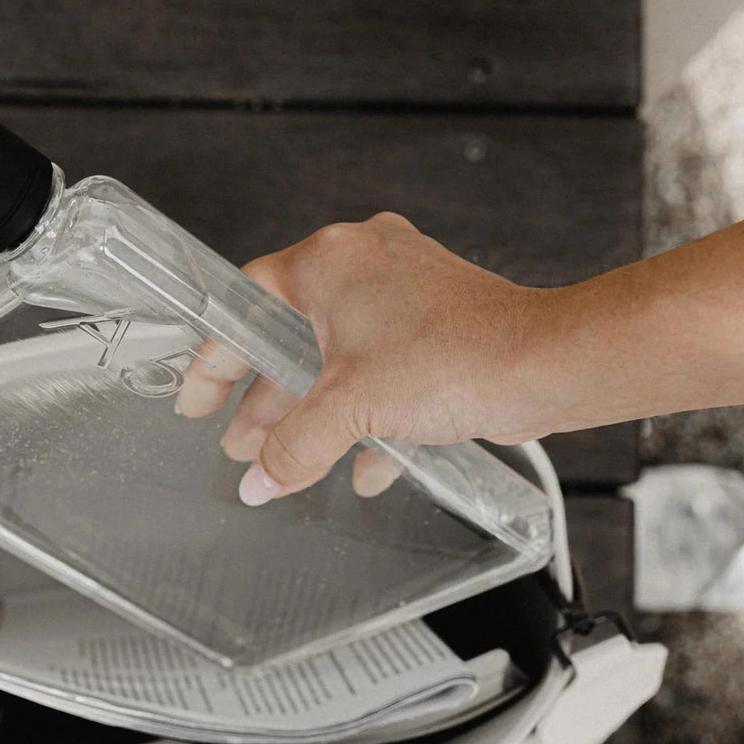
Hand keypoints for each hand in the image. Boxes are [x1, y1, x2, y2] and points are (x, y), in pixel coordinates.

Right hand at [176, 213, 549, 502]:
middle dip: (265, 400)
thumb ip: (293, 447)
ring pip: (337, 358)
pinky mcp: (435, 324)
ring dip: (313, 413)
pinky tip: (361, 467)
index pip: (244, 306)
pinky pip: (381, 369)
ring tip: (287, 459)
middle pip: (289, 337)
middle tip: (240, 440)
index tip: (199, 399)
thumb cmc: (457, 356)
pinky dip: (366, 414)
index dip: (214, 359)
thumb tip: (259, 481)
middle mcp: (364, 266)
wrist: (545, 366)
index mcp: (329, 262)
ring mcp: (403, 293)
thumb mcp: (350, 408)